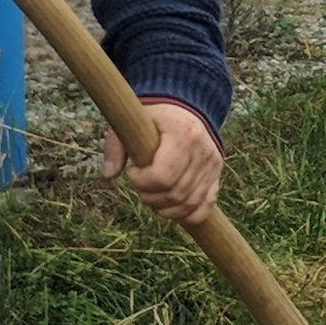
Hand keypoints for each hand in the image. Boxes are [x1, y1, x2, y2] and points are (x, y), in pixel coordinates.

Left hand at [113, 100, 222, 225]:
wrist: (186, 108)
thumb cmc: (154, 118)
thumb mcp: (131, 123)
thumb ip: (116, 146)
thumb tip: (109, 175)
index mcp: (183, 134)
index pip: (162, 176)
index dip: (141, 182)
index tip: (131, 171)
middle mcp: (203, 151)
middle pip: (175, 194)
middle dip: (150, 197)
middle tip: (140, 185)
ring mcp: (212, 165)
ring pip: (189, 205)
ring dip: (165, 209)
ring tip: (152, 196)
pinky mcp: (216, 176)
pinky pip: (204, 207)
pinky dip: (187, 215)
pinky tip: (170, 209)